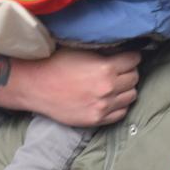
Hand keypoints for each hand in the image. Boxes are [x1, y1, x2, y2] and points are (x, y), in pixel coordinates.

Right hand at [13, 46, 140, 127]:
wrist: (35, 86)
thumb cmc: (55, 64)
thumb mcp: (82, 50)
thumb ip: (104, 52)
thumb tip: (122, 49)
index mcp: (105, 68)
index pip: (134, 60)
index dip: (130, 56)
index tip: (127, 56)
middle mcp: (108, 88)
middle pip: (134, 78)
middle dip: (129, 71)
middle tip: (119, 69)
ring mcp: (103, 106)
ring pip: (131, 96)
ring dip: (125, 89)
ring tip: (114, 84)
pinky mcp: (96, 120)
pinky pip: (121, 113)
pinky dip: (119, 105)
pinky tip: (110, 98)